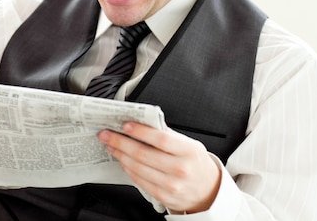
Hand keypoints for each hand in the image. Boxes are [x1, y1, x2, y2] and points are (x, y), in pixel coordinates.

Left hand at [98, 122, 220, 213]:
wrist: (208, 191)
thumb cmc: (195, 163)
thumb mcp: (189, 143)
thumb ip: (168, 133)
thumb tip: (144, 120)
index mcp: (188, 151)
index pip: (160, 139)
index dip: (140, 131)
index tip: (125, 125)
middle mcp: (180, 169)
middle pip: (143, 154)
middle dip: (121, 142)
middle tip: (107, 134)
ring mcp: (171, 185)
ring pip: (138, 168)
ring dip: (120, 155)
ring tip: (111, 145)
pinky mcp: (163, 196)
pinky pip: (139, 180)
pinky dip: (128, 169)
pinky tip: (122, 160)